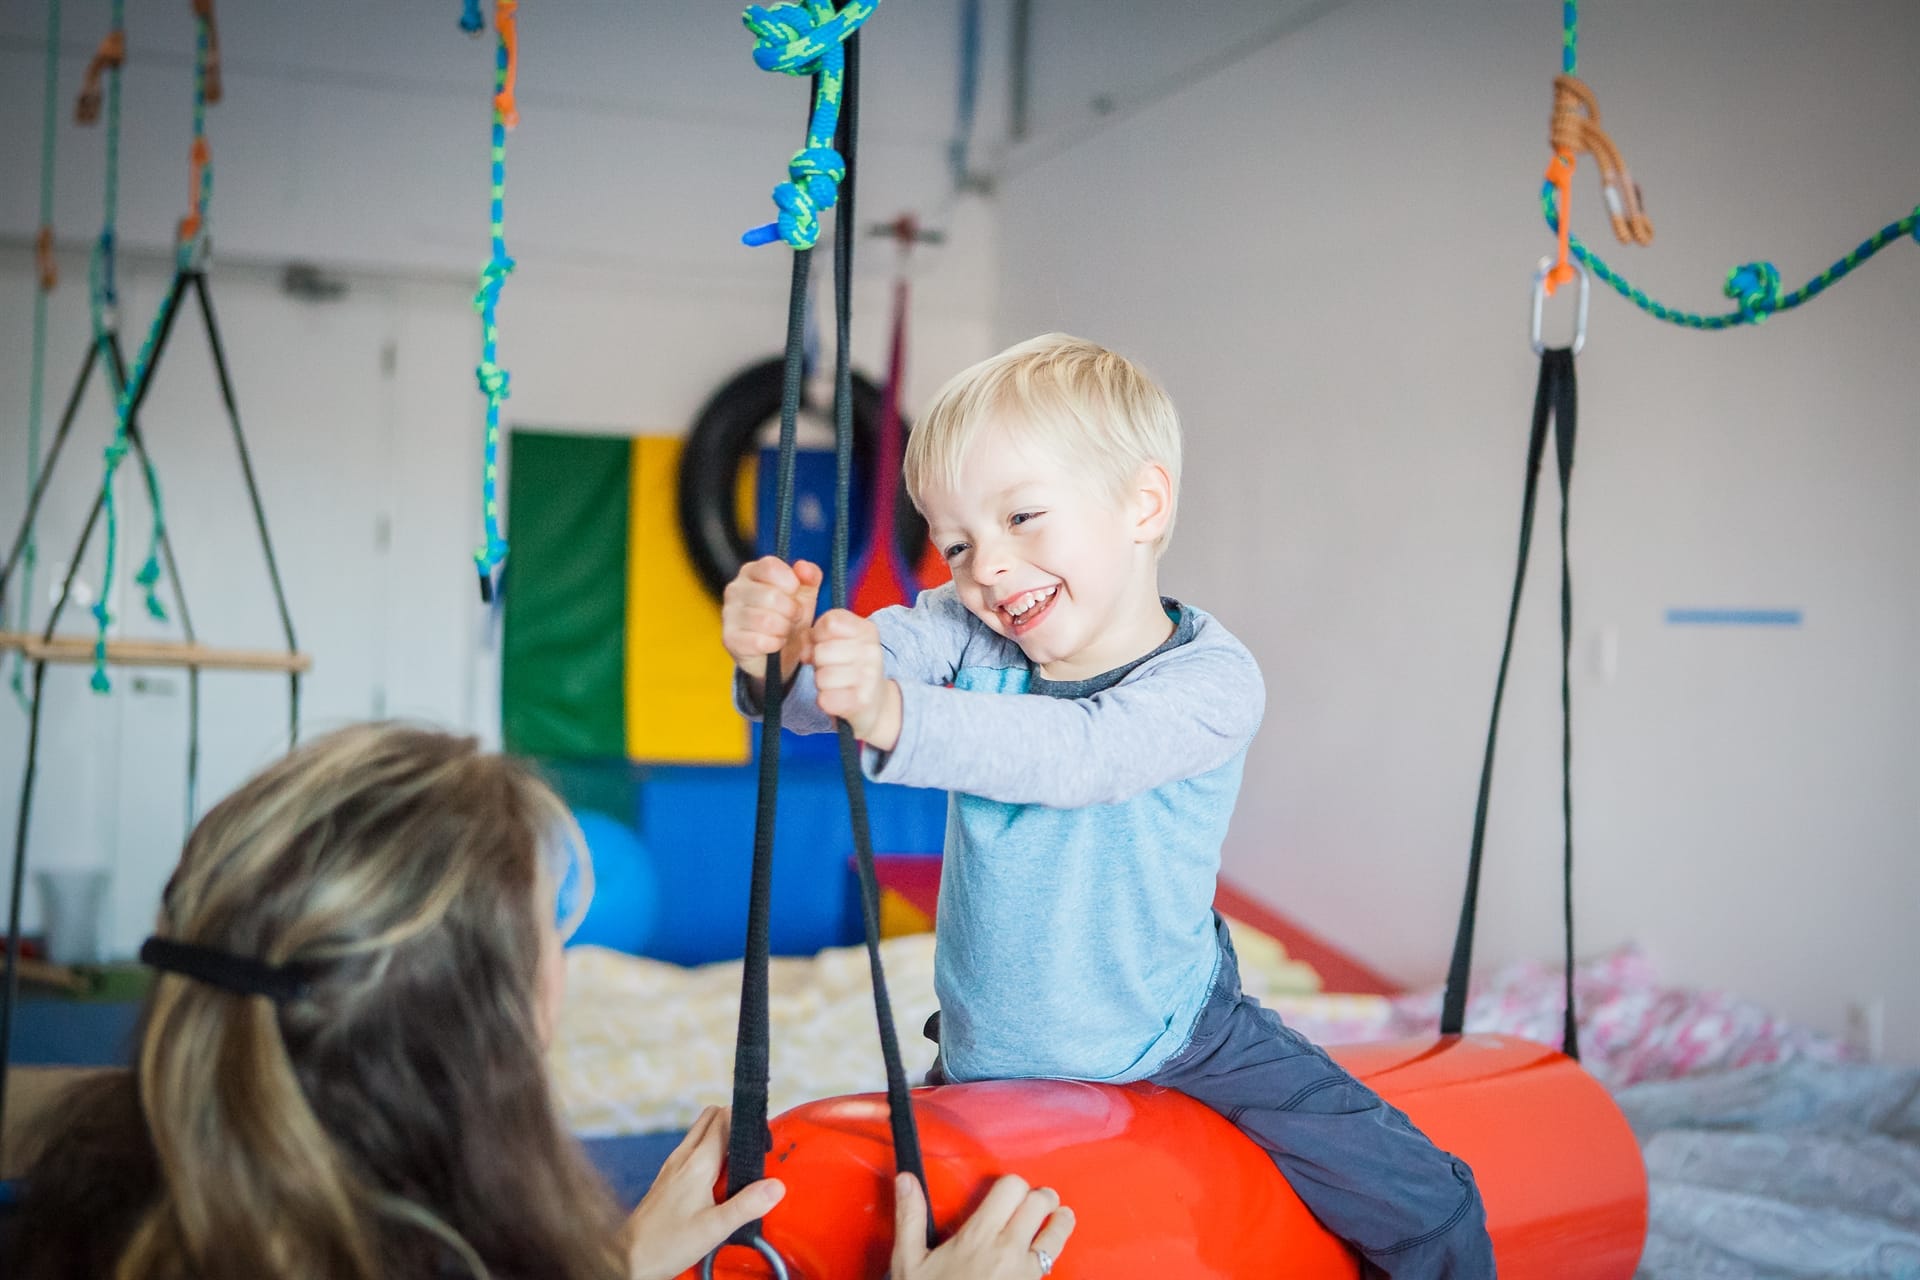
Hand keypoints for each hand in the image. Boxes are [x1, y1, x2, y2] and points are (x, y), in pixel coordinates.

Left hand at [623, 1106, 784, 1279]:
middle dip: (734, 1123)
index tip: (762, 1138)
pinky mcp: (667, 1178)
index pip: (724, 1119)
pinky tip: (716, 1181)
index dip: (746, 1122)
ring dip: (721, 1138)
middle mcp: (683, 1157)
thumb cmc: (666, 1244)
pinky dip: (708, 1153)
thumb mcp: (714, 1228)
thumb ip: (746, 1205)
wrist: (628, 1258)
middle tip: (752, 1149)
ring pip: (700, 1134)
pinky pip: (691, 1151)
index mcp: (697, 1163)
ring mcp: (672, 1166)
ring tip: (738, 1165)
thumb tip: (776, 1186)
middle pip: (711, 1118)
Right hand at [722, 557, 822, 683]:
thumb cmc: (788, 615)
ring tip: (784, 629)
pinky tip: (775, 642)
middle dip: (792, 610)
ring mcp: (729, 614)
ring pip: (766, 621)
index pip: (770, 567)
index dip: (791, 583)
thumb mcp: (805, 592)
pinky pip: (760, 641)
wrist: (777, 650)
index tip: (795, 593)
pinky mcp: (730, 639)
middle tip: (793, 617)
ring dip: (784, 629)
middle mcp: (735, 589)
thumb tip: (802, 567)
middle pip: (771, 596)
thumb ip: (810, 574)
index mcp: (752, 571)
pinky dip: (775, 644)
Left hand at [810, 609, 902, 748]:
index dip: (819, 634)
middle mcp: (872, 651)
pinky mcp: (862, 701)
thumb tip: (805, 653)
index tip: (826, 643)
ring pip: (821, 677)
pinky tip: (838, 698)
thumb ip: (815, 636)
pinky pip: (825, 699)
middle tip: (832, 668)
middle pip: (821, 651)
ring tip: (836, 683)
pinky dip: (826, 701)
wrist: (874, 703)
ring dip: (822, 683)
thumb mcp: (836, 642)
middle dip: (819, 662)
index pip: (830, 622)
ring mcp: (869, 676)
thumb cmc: (849, 667)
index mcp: (867, 630)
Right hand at [891, 1174, 1074, 1279]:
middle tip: (1039, 1201)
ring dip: (1060, 1222)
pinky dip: (1053, 1253)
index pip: (1012, 1188)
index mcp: (978, 1235)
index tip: (1010, 1191)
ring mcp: (1025, 1272)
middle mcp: (1008, 1249)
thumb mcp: (910, 1262)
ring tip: (1060, 1216)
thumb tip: (907, 1181)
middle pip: (1039, 1203)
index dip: (1013, 1185)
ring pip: (1056, 1234)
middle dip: (1041, 1198)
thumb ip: (911, 1217)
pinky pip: (1053, 1265)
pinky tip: (1047, 1251)